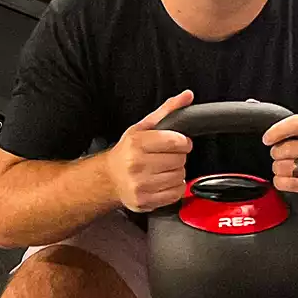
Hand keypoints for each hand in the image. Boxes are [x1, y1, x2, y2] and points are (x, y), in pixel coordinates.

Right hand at [107, 90, 194, 211]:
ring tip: (163, 169)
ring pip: (179, 177)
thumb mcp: (144, 127)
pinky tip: (162, 182)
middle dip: (178, 157)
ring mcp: (140, 185)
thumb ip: (168, 111)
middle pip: (180, 160)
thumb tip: (187, 96)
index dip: (183, 142)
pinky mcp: (144, 201)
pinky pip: (176, 194)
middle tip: (166, 157)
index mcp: (137, 143)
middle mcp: (136, 164)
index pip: (176, 142)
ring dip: (176, 173)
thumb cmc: (127, 151)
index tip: (180, 143)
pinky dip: (175, 188)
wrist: (109, 177)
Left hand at [263, 114, 297, 205]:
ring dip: (278, 168)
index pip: (297, 124)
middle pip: (286, 148)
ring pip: (284, 167)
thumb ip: (297, 129)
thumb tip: (271, 136)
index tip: (267, 139)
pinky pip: (287, 183)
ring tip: (286, 168)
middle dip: (276, 153)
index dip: (277, 131)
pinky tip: (284, 179)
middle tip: (281, 156)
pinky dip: (280, 181)